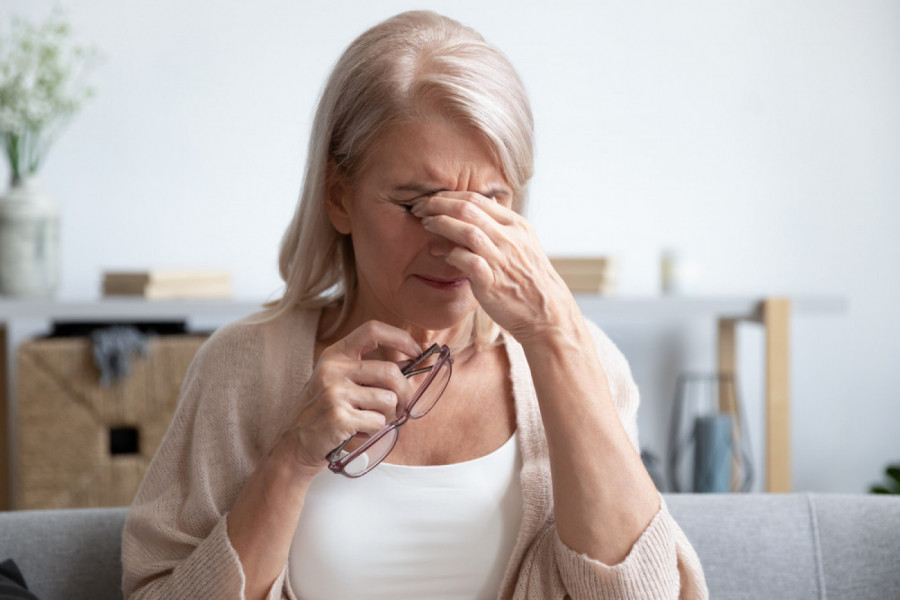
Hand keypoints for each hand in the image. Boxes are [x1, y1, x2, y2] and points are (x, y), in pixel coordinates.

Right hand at [275, 320, 420, 477]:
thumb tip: (412, 363)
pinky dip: (374, 430)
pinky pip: (378, 422)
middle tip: (404, 406)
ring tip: (368, 421)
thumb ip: (370, 371)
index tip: (416, 351)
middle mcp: (333, 369)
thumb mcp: (340, 382)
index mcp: (335, 355)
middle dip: (406, 393)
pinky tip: (357, 431)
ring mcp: (334, 392)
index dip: (400, 338)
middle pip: (390, 372)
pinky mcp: (339, 417)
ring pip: (389, 400)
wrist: (295, 445)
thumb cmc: (324, 412)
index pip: (373, 330)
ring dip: (388, 416)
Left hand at [411, 192, 577, 341]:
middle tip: (419, 208)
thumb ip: (502, 224)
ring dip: (442, 224)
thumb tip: (488, 202)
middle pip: (468, 209)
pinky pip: (468, 261)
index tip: (431, 200)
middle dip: (438, 204)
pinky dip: (451, 254)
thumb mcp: (523, 243)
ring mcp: (502, 260)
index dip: (449, 196)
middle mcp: (510, 238)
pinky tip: (440, 254)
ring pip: (468, 231)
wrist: (546, 312)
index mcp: (516, 225)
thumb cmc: (529, 279)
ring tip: (425, 224)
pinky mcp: (493, 283)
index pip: (477, 198)